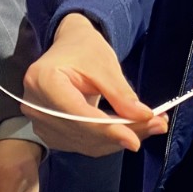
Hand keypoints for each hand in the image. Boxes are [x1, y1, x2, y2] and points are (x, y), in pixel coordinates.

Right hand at [22, 13, 166, 155]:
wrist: (68, 47)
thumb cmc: (84, 49)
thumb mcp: (104, 64)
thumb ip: (121, 93)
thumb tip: (144, 118)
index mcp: (43, 81)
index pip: (77, 114)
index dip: (107, 130)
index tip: (136, 140)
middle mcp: (34, 106)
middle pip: (82, 131)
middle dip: (120, 134)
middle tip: (157, 126)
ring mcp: (38, 122)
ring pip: (84, 143)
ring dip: (117, 140)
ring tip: (150, 127)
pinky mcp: (49, 132)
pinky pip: (81, 144)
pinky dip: (106, 141)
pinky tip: (128, 131)